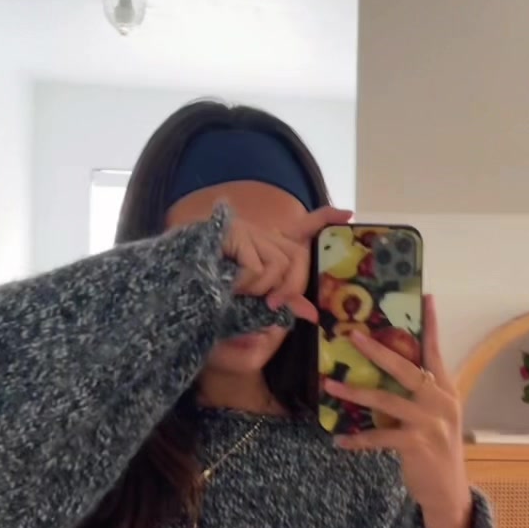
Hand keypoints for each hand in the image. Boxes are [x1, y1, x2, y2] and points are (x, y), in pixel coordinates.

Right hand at [225, 205, 351, 325]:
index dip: (324, 218)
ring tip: (238, 293)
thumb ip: (284, 302)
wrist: (181, 294)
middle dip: (291, 287)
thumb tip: (313, 314)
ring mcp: (247, 232)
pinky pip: (258, 268)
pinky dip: (247, 286)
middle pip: (297, 258)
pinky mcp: (234, 235)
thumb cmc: (218, 300)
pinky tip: (229, 286)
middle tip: (272, 305)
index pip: (302, 228)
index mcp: (267, 247)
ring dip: (263, 289)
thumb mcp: (256, 303)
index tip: (347, 213)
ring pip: (279, 265)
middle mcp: (260, 235)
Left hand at [324, 296, 469, 517]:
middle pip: (407, 369)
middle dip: (378, 351)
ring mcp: (430, 423)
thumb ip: (419, 394)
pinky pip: (380, 436)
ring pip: (387, 399)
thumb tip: (389, 369)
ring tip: (329, 384)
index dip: (431, 326)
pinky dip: (357, 438)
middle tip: (354, 336)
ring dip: (355, 392)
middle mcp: (441, 402)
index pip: (436, 352)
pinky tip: (339, 439)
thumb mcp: (434, 416)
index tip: (428, 298)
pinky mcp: (416, 444)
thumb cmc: (435, 449)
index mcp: (446, 391)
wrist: (447, 491)